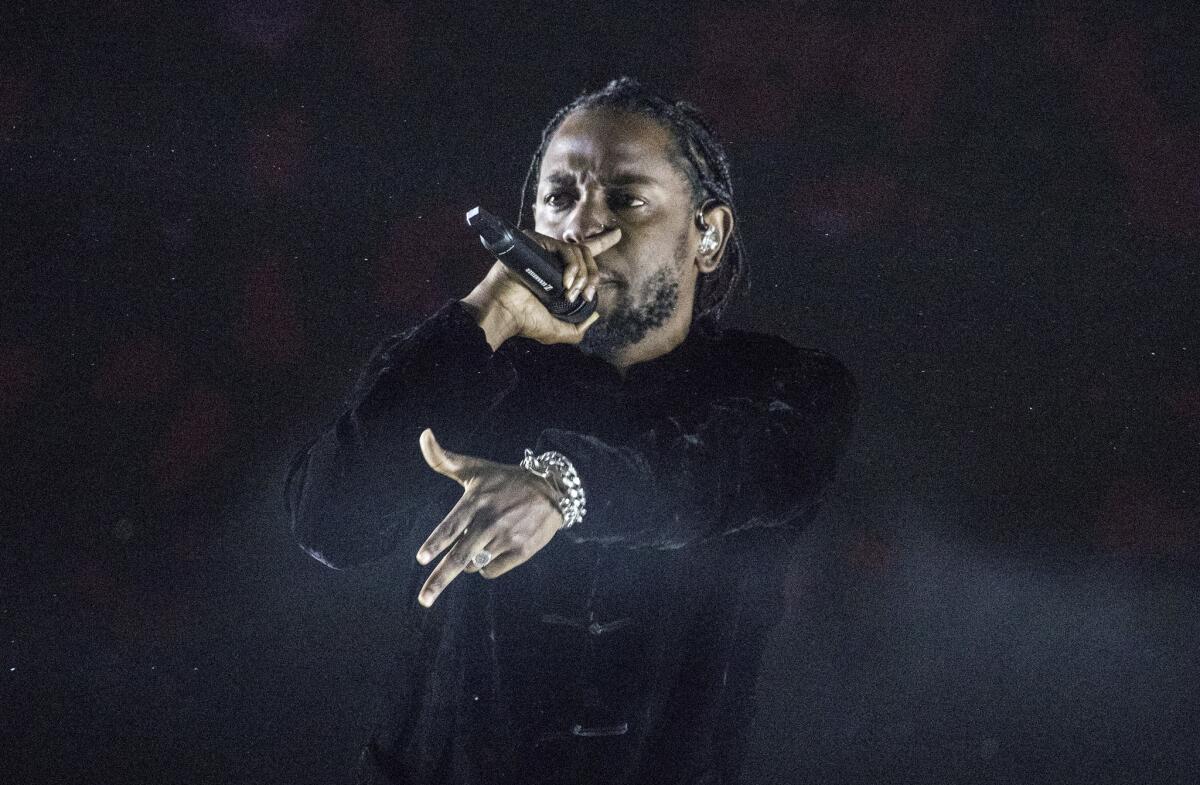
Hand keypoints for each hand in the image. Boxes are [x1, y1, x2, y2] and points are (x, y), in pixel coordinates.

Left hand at [414, 428, 563, 606]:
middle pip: (460, 556)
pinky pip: (491, 570)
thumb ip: (443, 458)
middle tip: (424, 600)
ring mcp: (506, 538)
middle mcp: (490, 521)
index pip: (451, 526)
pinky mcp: (521, 551)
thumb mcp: (476, 468)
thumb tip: (423, 433)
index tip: (421, 559)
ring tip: (483, 539)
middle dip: (439, 580)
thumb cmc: (505, 479)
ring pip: (474, 564)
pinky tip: (496, 548)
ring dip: (470, 559)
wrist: (552, 489)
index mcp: (476, 501)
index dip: (436, 543)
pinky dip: (486, 565)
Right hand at [461, 227, 619, 346]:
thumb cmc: (525, 321)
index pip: (583, 254)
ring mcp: (544, 249)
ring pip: (579, 251)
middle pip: (586, 253)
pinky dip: (572, 267)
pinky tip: (566, 283)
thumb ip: (578, 327)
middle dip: (593, 275)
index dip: (603, 242)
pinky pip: (565, 248)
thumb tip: (595, 315)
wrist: (505, 313)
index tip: (618, 234)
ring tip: (572, 292)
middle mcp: (552, 258)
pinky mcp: (537, 242)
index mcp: (557, 273)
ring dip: (583, 275)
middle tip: (587, 294)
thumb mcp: (558, 330)